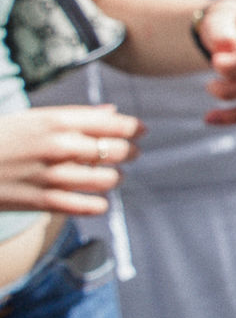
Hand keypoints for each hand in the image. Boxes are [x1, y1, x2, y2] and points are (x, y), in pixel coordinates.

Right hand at [0, 104, 143, 216]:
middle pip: (117, 151)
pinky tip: (96, 199)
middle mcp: (59, 146)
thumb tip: (112, 111)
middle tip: (130, 153)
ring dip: (116, 178)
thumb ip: (75, 116)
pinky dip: (99, 203)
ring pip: (108, 180)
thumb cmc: (0, 137)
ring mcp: (52, 175)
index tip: (139, 131)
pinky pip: (89, 206)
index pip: (115, 124)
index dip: (134, 128)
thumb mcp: (33, 118)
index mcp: (57, 120)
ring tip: (113, 177)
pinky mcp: (43, 201)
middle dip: (129, 152)